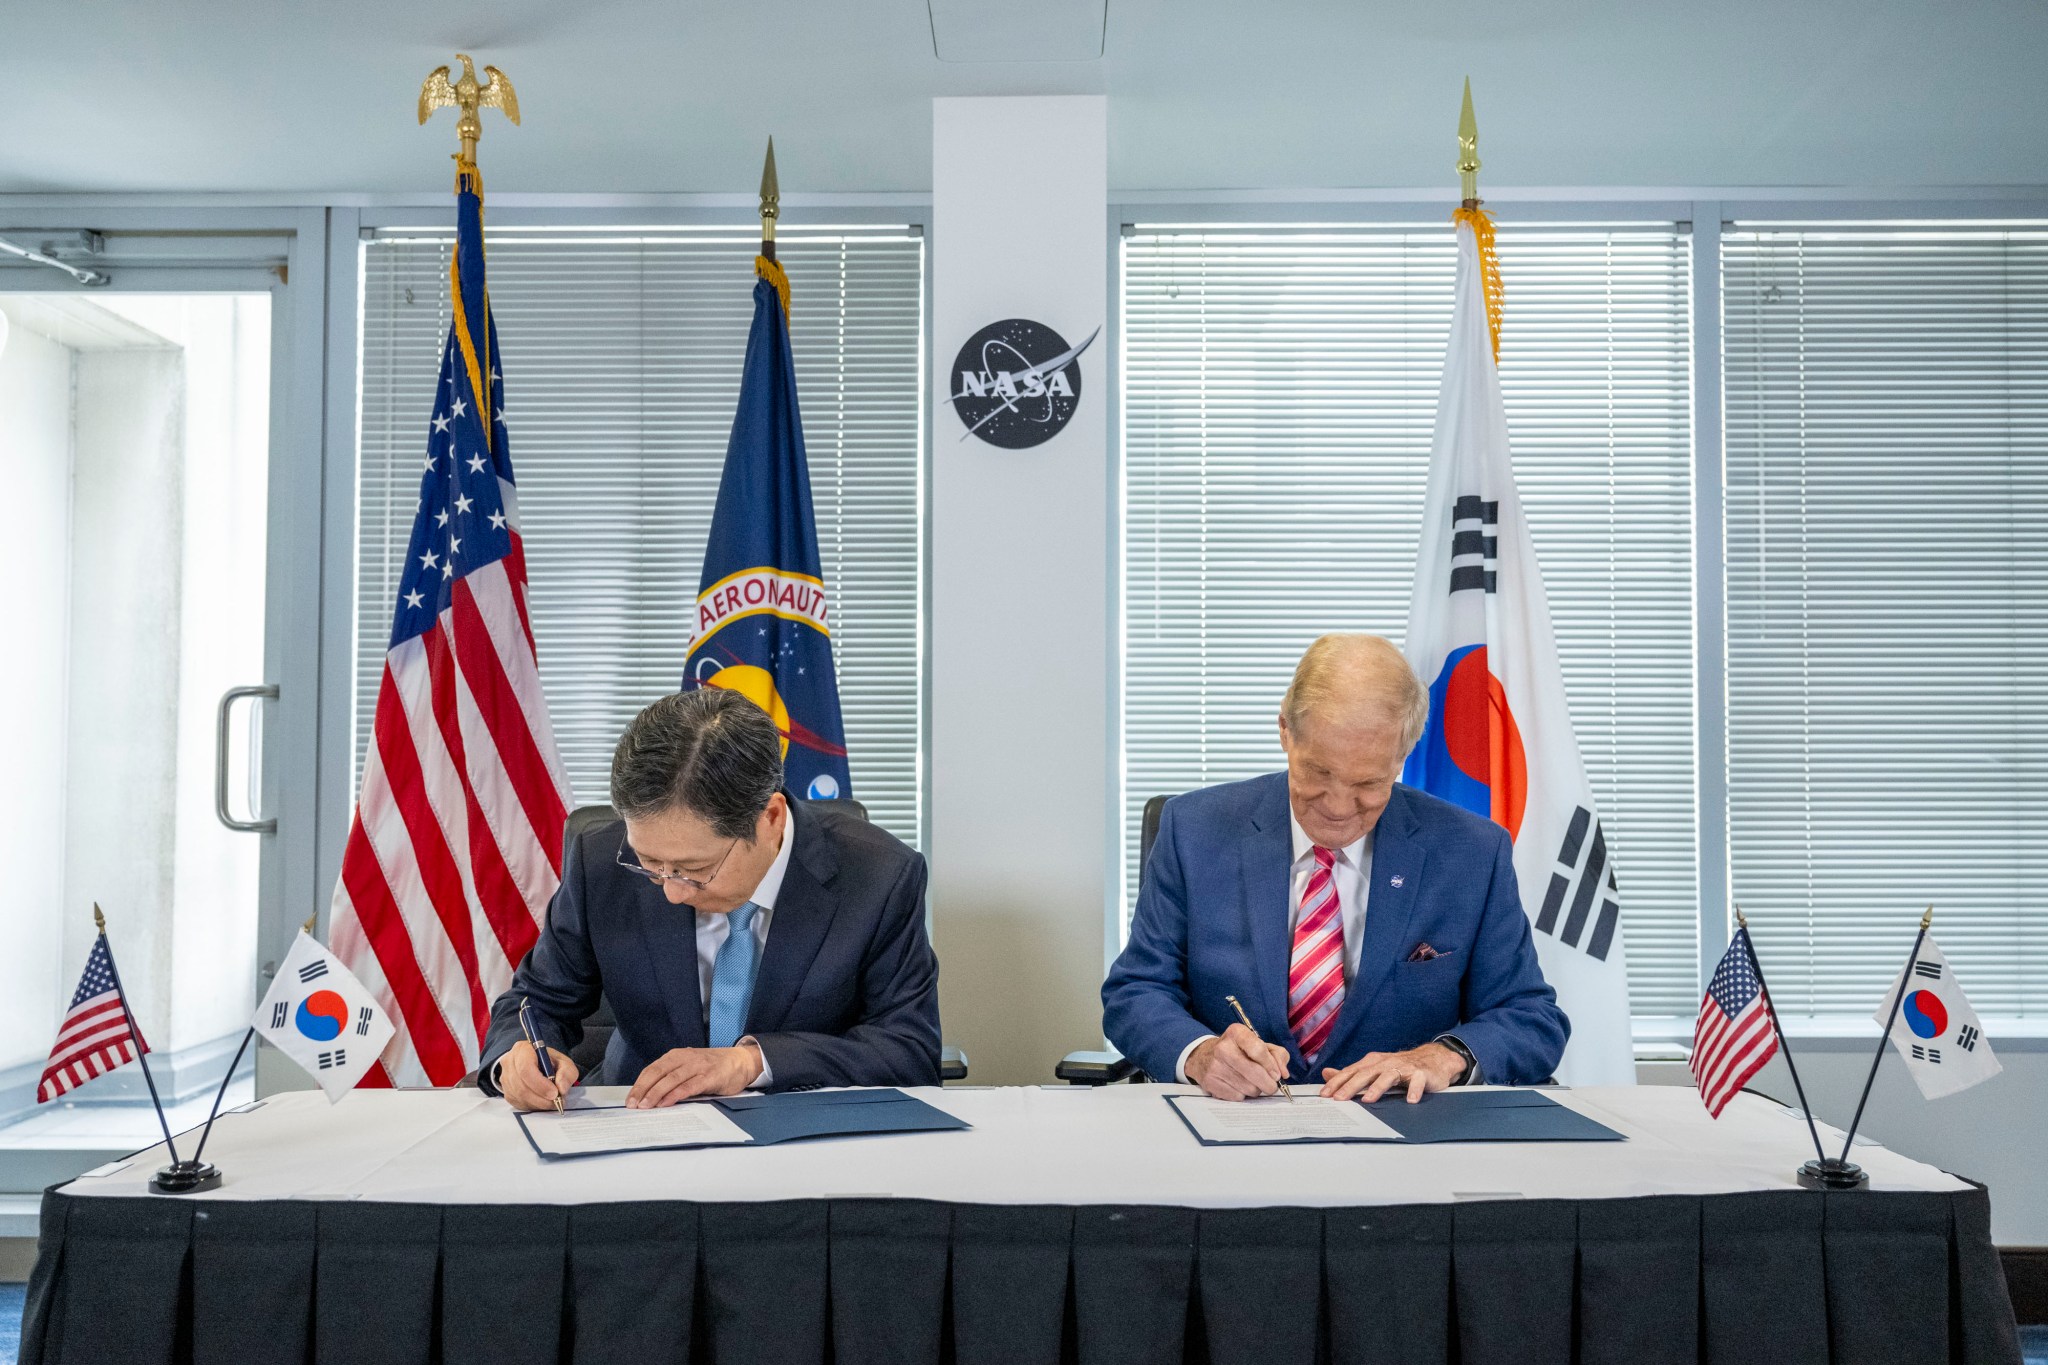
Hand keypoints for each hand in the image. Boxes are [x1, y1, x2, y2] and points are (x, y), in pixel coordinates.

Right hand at [497, 1040, 579, 1111]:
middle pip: (521, 1085)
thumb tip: (561, 1088)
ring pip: (519, 1096)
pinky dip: (533, 1106)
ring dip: (538, 1103)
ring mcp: (505, 1078)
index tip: (555, 1093)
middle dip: (541, 1097)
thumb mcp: (564, 1062)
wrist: (538, 1065)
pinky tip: (542, 1102)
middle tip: (556, 1101)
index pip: (525, 1068)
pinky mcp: (506, 1092)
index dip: (540, 1084)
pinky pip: (518, 1103)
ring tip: (552, 1102)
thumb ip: (567, 1072)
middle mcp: (509, 1062)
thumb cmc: (550, 1063)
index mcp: (522, 1050)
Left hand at [626, 1043, 764, 1107]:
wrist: (741, 1061)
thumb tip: (650, 1096)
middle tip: (633, 1105)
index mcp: (677, 1055)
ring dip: (656, 1093)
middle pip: (658, 1073)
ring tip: (646, 1106)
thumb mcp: (689, 1067)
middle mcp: (685, 1058)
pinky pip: (689, 1086)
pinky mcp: (710, 1076)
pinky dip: (676, 1094)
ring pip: (672, 1079)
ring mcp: (698, 1066)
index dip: (639, 1085)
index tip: (630, 1099)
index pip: (652, 1069)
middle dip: (643, 1090)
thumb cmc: (712, 1067)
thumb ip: (673, 1077)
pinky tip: (667, 1103)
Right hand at [1186, 1024, 1290, 1100]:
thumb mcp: (1259, 1045)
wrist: (1205, 1057)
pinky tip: (1238, 1086)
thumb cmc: (1239, 1051)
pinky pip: (1238, 1097)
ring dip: (1255, 1090)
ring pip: (1249, 1088)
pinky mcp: (1210, 1082)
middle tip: (1271, 1085)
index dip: (1271, 1065)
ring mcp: (1215, 1066)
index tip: (1277, 1075)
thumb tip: (1283, 1074)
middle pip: (1255, 1073)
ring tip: (1251, 1082)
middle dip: (1268, 1083)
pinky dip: (1243, 1095)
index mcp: (1237, 1033)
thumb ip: (1277, 1055)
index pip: (1258, 1050)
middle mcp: (1223, 1048)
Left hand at [1320, 1042, 1465, 1102]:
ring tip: (1368, 1100)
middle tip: (1339, 1099)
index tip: (1325, 1094)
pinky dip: (1413, 1090)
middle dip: (1351, 1086)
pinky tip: (1410, 1101)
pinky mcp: (1421, 1074)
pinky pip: (1417, 1082)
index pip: (1351, 1072)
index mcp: (1372, 1062)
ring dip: (1377, 1088)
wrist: (1433, 1059)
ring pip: (1388, 1076)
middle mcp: (1386, 1063)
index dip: (1337, 1082)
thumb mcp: (1374, 1068)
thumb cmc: (1400, 1066)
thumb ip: (1351, 1073)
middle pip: (1366, 1074)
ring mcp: (1404, 1068)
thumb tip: (1326, 1073)